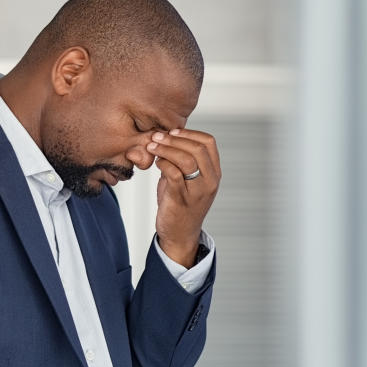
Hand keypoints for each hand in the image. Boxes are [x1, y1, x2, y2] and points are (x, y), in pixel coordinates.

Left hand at [146, 128, 220, 267]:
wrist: (179, 234)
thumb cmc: (180, 204)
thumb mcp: (186, 179)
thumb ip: (181, 161)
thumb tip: (166, 138)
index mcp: (214, 173)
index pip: (209, 143)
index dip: (189, 133)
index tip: (172, 132)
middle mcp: (210, 181)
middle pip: (198, 149)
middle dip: (175, 138)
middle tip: (157, 136)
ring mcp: (197, 191)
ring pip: (187, 160)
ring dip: (166, 149)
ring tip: (152, 146)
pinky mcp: (181, 200)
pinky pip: (174, 175)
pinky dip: (163, 164)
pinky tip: (155, 163)